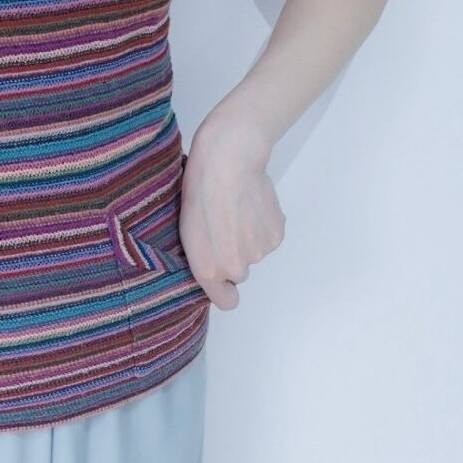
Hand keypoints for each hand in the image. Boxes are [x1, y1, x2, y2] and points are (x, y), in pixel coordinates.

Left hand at [180, 113, 285, 309]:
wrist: (228, 160)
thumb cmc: (199, 191)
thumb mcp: (186, 231)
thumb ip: (203, 260)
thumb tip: (218, 271)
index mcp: (209, 270)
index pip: (226, 301)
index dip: (223, 289)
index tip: (219, 273)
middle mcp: (237, 268)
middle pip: (238, 272)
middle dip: (232, 255)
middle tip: (222, 225)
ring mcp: (259, 252)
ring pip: (254, 252)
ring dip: (247, 238)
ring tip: (236, 209)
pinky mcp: (276, 235)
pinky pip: (268, 238)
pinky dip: (262, 226)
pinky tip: (252, 205)